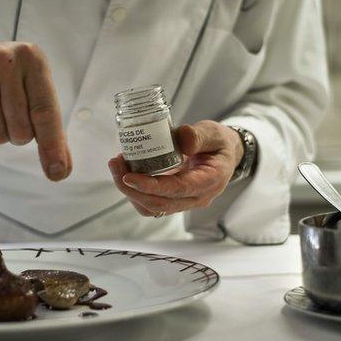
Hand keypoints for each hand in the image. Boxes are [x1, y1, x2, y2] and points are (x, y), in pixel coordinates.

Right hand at [0, 40, 71, 180]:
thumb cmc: (5, 81)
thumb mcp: (33, 90)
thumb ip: (50, 129)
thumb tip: (60, 170)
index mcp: (32, 59)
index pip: (45, 111)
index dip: (53, 144)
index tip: (58, 171)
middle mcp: (5, 62)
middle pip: (21, 131)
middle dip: (17, 133)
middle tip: (5, 110)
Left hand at [107, 120, 243, 216]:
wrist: (224, 155)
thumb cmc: (219, 144)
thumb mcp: (214, 133)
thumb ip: (199, 135)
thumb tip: (182, 138)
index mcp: (209, 181)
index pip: (177, 190)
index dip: (151, 186)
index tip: (129, 176)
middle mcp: (197, 197)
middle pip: (160, 204)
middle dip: (132, 189)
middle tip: (116, 166)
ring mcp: (184, 201)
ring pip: (152, 207)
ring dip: (130, 191)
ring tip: (117, 166)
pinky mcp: (173, 198)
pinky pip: (151, 202)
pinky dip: (135, 190)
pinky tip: (126, 170)